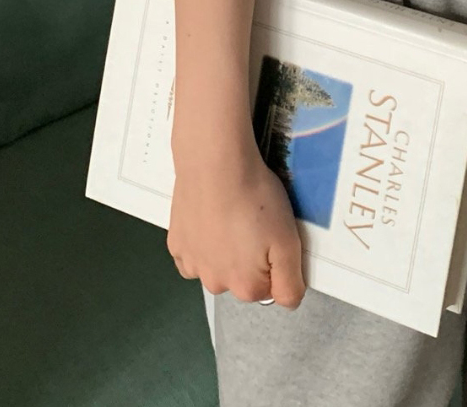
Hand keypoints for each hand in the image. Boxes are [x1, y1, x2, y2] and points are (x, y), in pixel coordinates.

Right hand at [167, 135, 307, 309]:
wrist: (215, 164)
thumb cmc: (255, 198)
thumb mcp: (289, 242)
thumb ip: (291, 283)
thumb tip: (288, 302)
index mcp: (245, 287)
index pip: (269, 288)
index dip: (275, 261)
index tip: (272, 234)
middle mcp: (215, 284)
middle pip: (240, 279)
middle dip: (249, 258)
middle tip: (253, 222)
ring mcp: (192, 264)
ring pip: (215, 266)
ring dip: (223, 250)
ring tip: (231, 215)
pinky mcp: (176, 243)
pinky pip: (193, 253)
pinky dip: (202, 241)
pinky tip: (209, 218)